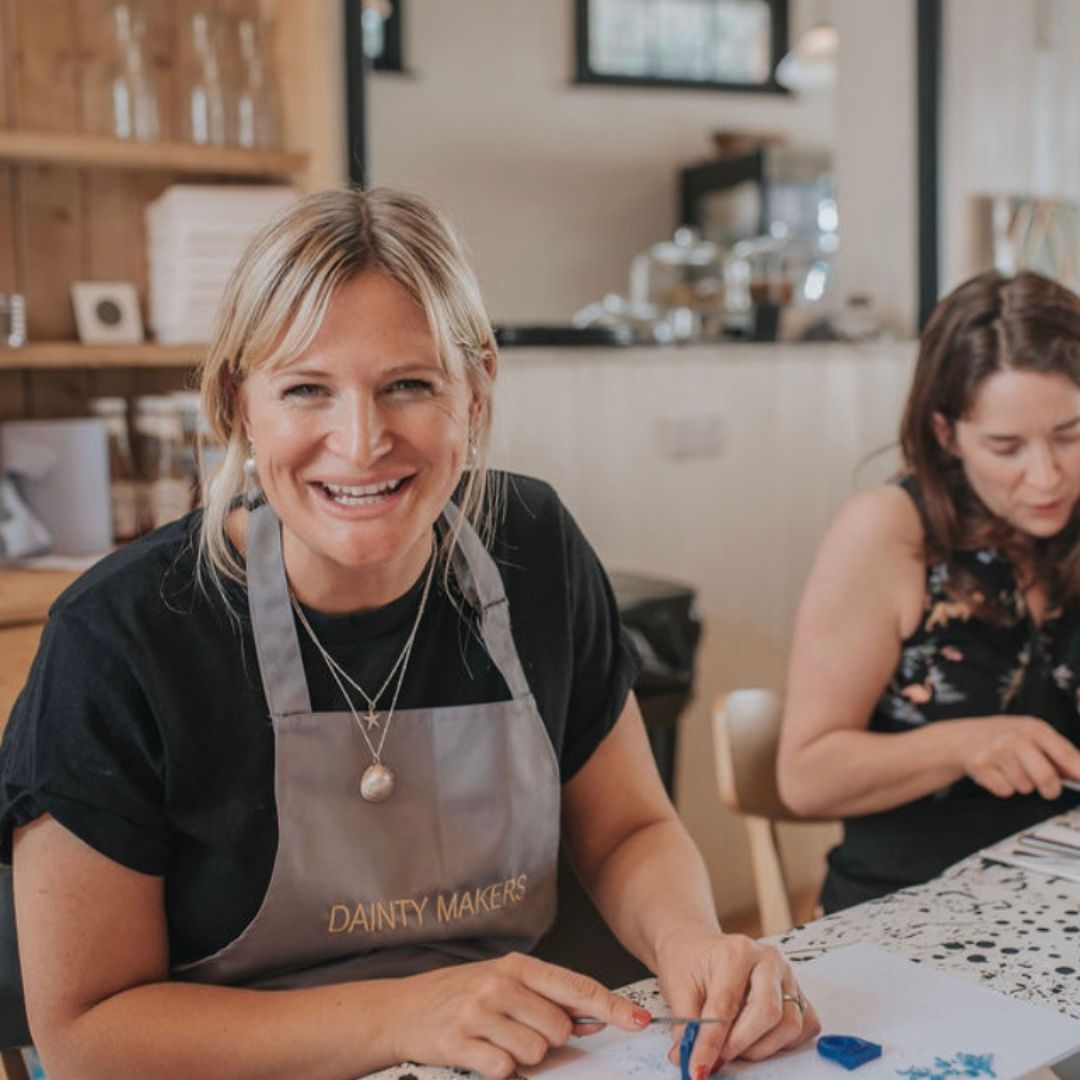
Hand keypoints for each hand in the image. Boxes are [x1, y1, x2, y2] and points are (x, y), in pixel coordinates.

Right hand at [387, 951, 650, 1078]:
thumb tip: (594, 1018)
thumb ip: (548, 998)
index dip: (611, 1006)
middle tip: (521, 1033)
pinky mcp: (460, 1042)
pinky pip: (503, 1069)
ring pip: (534, 1052)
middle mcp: (500, 984)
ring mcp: (479, 1012)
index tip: (638, 1021)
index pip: (576, 987)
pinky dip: (499, 1069)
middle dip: (548, 1040)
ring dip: (522, 1057)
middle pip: (558, 1028)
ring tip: (498, 1042)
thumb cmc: (462, 994)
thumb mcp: (506, 982)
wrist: (404, 1009)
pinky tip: (482, 1054)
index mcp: (518, 967)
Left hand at [655, 928, 819, 1076]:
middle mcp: (768, 960)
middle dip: (740, 1045)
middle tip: (718, 1057)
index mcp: (737, 951)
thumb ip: (687, 1026)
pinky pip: (805, 1026)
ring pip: (789, 1025)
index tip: (699, 1066)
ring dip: (760, 1047)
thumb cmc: (691, 962)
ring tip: (733, 1045)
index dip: (712, 1043)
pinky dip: (783, 1042)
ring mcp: (787, 976)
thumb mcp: (678, 988)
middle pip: (768, 1013)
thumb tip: (688, 1059)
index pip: (727, 1004)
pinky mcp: (797, 993)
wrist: (698, 948)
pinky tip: (758, 1038)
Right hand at [950, 715, 1079, 799]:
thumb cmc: (1004, 737)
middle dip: (1050, 790)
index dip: (1079, 774)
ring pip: (1025, 787)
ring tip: (1011, 770)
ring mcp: (996, 750)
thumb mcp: (1032, 736)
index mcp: (1035, 729)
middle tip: (1048, 789)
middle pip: (1046, 777)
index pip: (1066, 756)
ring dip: (1021, 785)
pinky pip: (1004, 791)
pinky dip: (1003, 787)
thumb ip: (1059, 754)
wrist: (963, 736)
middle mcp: (1016, 737)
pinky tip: (997, 773)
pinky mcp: (980, 764)